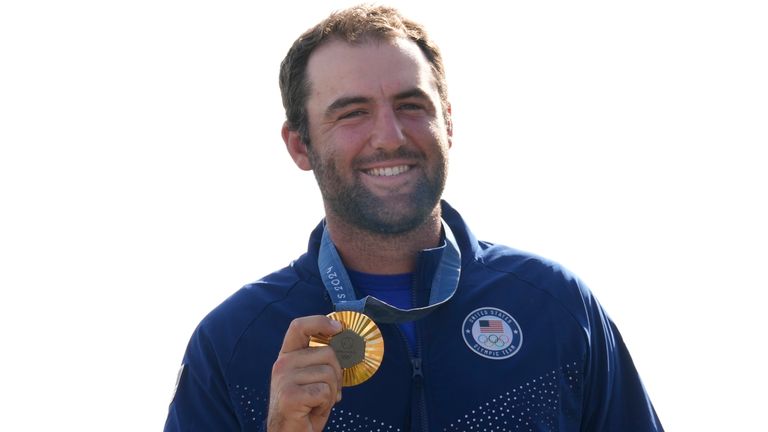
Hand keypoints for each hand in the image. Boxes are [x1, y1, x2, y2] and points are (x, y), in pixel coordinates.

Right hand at [267, 315, 343, 431]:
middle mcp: (282, 363)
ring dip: (331, 393)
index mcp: (287, 356)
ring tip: (317, 403)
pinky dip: (325, 404)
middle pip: (328, 353)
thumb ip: (320, 360)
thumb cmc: (304, 407)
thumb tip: (346, 345)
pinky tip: (313, 410)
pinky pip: (324, 391)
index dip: (320, 322)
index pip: (300, 326)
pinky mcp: (290, 395)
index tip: (338, 327)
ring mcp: (284, 378)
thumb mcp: (311, 378)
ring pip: (329, 374)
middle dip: (337, 375)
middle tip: (326, 392)